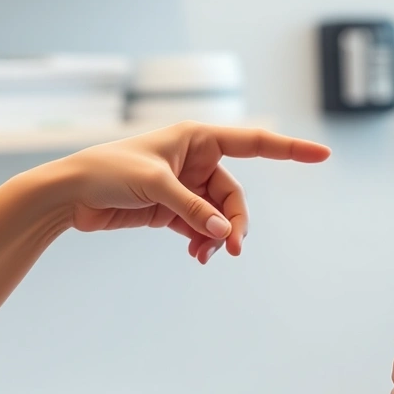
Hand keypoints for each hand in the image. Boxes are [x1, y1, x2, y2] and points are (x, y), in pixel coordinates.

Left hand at [48, 123, 329, 262]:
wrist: (70, 194)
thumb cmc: (107, 172)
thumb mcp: (153, 185)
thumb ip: (191, 209)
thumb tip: (223, 234)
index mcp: (198, 137)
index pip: (255, 141)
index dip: (291, 149)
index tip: (323, 155)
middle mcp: (197, 159)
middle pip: (235, 194)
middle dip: (236, 221)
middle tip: (232, 249)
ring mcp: (186, 185)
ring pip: (220, 215)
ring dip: (218, 236)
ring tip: (206, 256)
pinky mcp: (173, 209)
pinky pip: (202, 227)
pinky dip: (203, 242)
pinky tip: (196, 255)